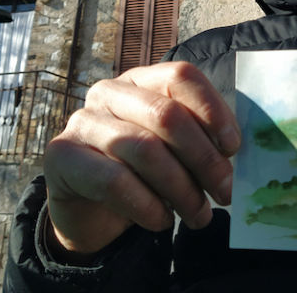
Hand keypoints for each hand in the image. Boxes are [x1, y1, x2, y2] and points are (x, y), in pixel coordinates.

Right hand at [43, 61, 240, 255]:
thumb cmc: (143, 173)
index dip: (212, 110)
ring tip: (199, 214)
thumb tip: (235, 152)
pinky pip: (114, 181)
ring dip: (181, 188)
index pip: (181, 76)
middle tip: (225, 192)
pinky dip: (148, 206)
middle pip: (166, 114)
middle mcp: (110, 92)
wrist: (91, 212)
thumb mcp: (176, 151)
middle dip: (203, 158)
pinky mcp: (61, 156)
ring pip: (144, 149)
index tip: (233, 148)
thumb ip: (202, 140)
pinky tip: (162, 221)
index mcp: (143, 80)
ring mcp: (83, 121)